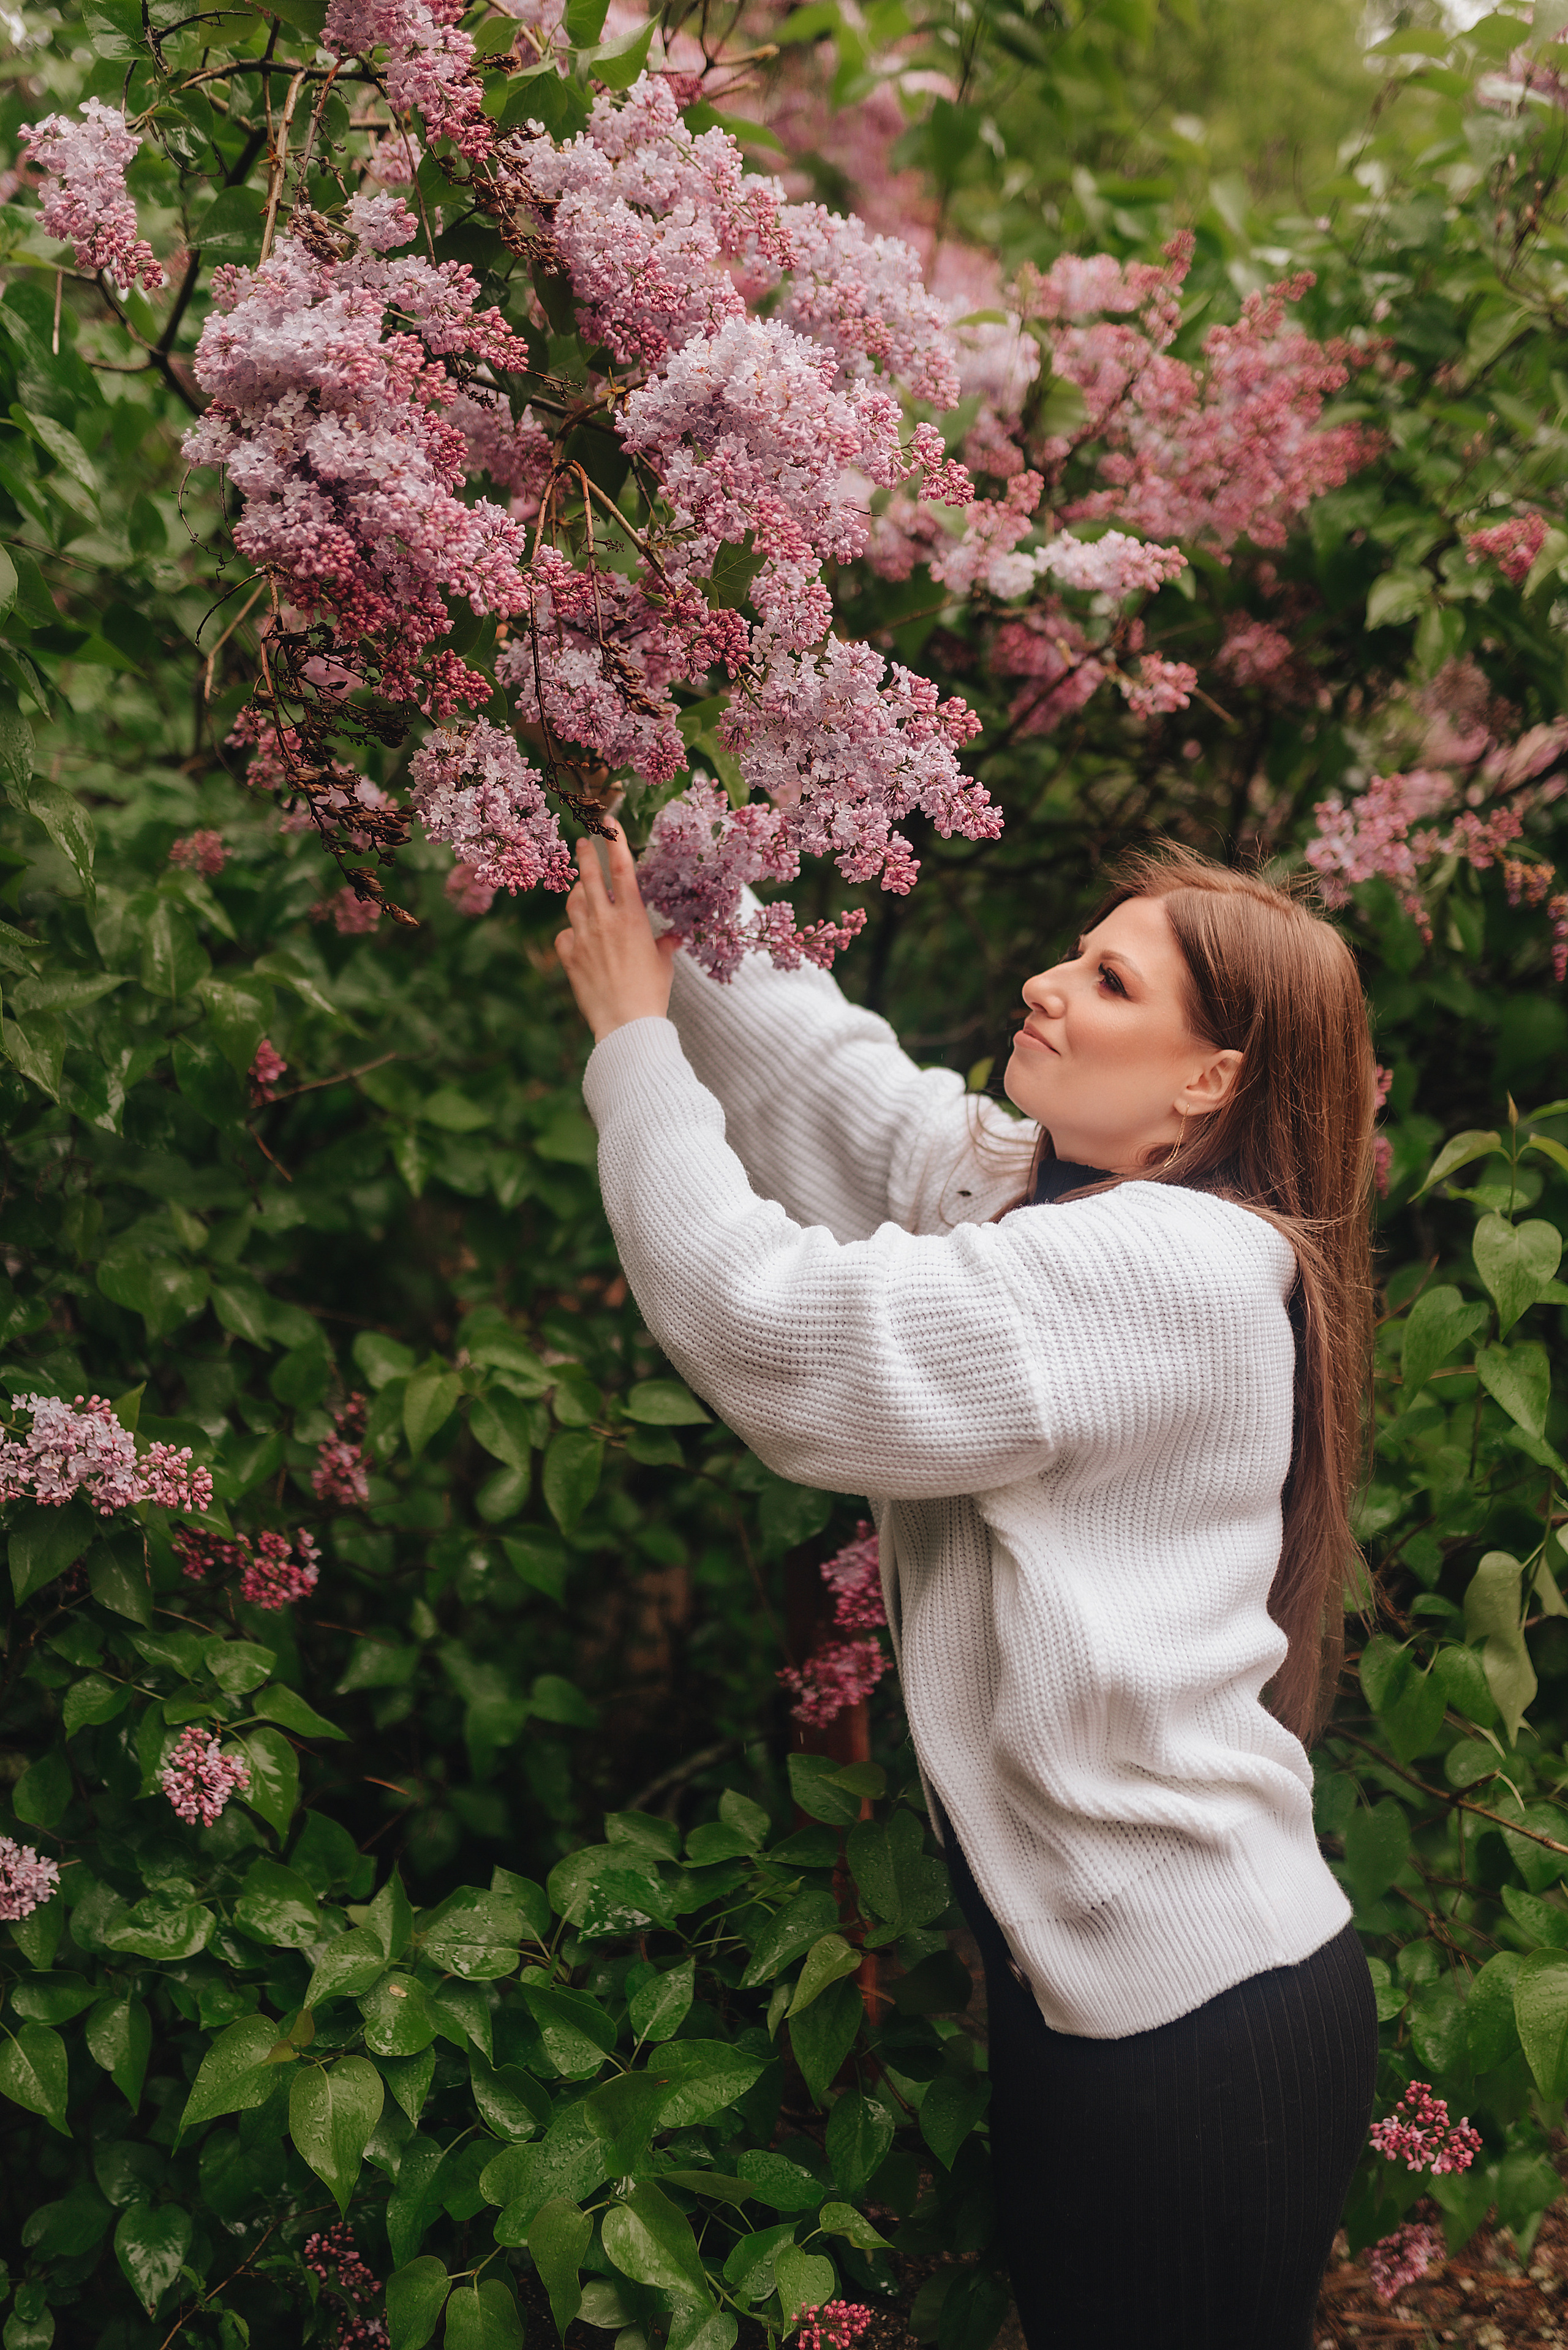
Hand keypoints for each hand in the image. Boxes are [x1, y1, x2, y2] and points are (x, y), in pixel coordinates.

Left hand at [555, 824, 677, 1041]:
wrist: (625, 1024)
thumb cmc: (651, 994)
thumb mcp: (664, 965)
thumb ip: (664, 945)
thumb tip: (672, 938)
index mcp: (632, 918)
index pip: (622, 869)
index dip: (615, 842)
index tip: (609, 824)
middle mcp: (604, 922)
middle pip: (589, 877)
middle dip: (585, 855)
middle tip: (582, 841)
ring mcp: (583, 938)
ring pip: (573, 902)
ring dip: (578, 892)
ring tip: (582, 890)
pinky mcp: (569, 957)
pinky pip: (565, 934)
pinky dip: (571, 932)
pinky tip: (578, 938)